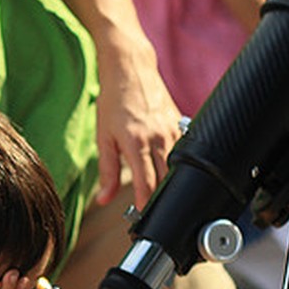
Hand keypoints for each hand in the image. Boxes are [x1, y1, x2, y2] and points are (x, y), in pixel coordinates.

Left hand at [93, 37, 182, 210]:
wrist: (130, 69)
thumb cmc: (113, 102)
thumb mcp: (103, 137)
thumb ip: (106, 171)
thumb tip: (104, 199)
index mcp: (136, 143)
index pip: (147, 183)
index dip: (147, 203)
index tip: (145, 218)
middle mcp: (158, 138)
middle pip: (166, 179)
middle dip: (161, 198)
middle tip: (155, 213)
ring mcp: (173, 130)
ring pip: (179, 166)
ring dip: (172, 183)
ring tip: (165, 198)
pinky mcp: (182, 123)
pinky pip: (185, 150)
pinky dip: (180, 164)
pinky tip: (175, 173)